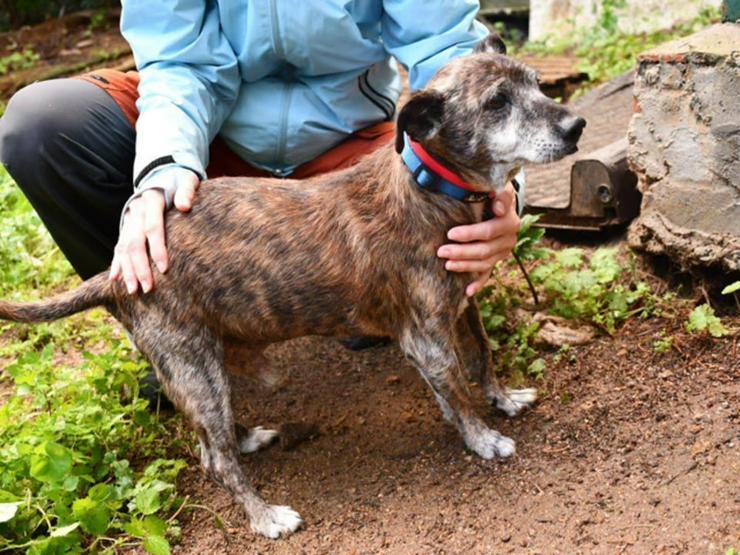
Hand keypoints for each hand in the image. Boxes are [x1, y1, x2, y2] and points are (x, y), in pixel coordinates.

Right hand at [110, 169, 199, 293]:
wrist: (160, 173)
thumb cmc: (179, 180)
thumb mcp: (186, 180)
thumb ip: (187, 191)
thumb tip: (185, 206)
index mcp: (151, 200)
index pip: (153, 228)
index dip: (157, 249)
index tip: (164, 269)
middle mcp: (136, 211)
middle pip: (135, 242)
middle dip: (140, 267)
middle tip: (148, 288)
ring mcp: (128, 219)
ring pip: (124, 247)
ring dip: (127, 270)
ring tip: (133, 290)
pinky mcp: (126, 227)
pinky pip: (118, 247)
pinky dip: (117, 263)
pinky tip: (116, 279)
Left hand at [437, 182, 519, 296]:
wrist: (501, 204)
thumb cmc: (494, 194)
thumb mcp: (499, 188)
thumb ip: (501, 195)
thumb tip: (498, 206)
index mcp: (509, 223)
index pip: (487, 231)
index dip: (469, 234)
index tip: (450, 234)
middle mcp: (508, 240)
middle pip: (483, 250)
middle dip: (461, 252)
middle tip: (441, 251)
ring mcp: (502, 253)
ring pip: (484, 264)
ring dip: (465, 266)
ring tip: (447, 265)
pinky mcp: (496, 260)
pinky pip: (487, 275)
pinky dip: (478, 284)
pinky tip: (467, 292)